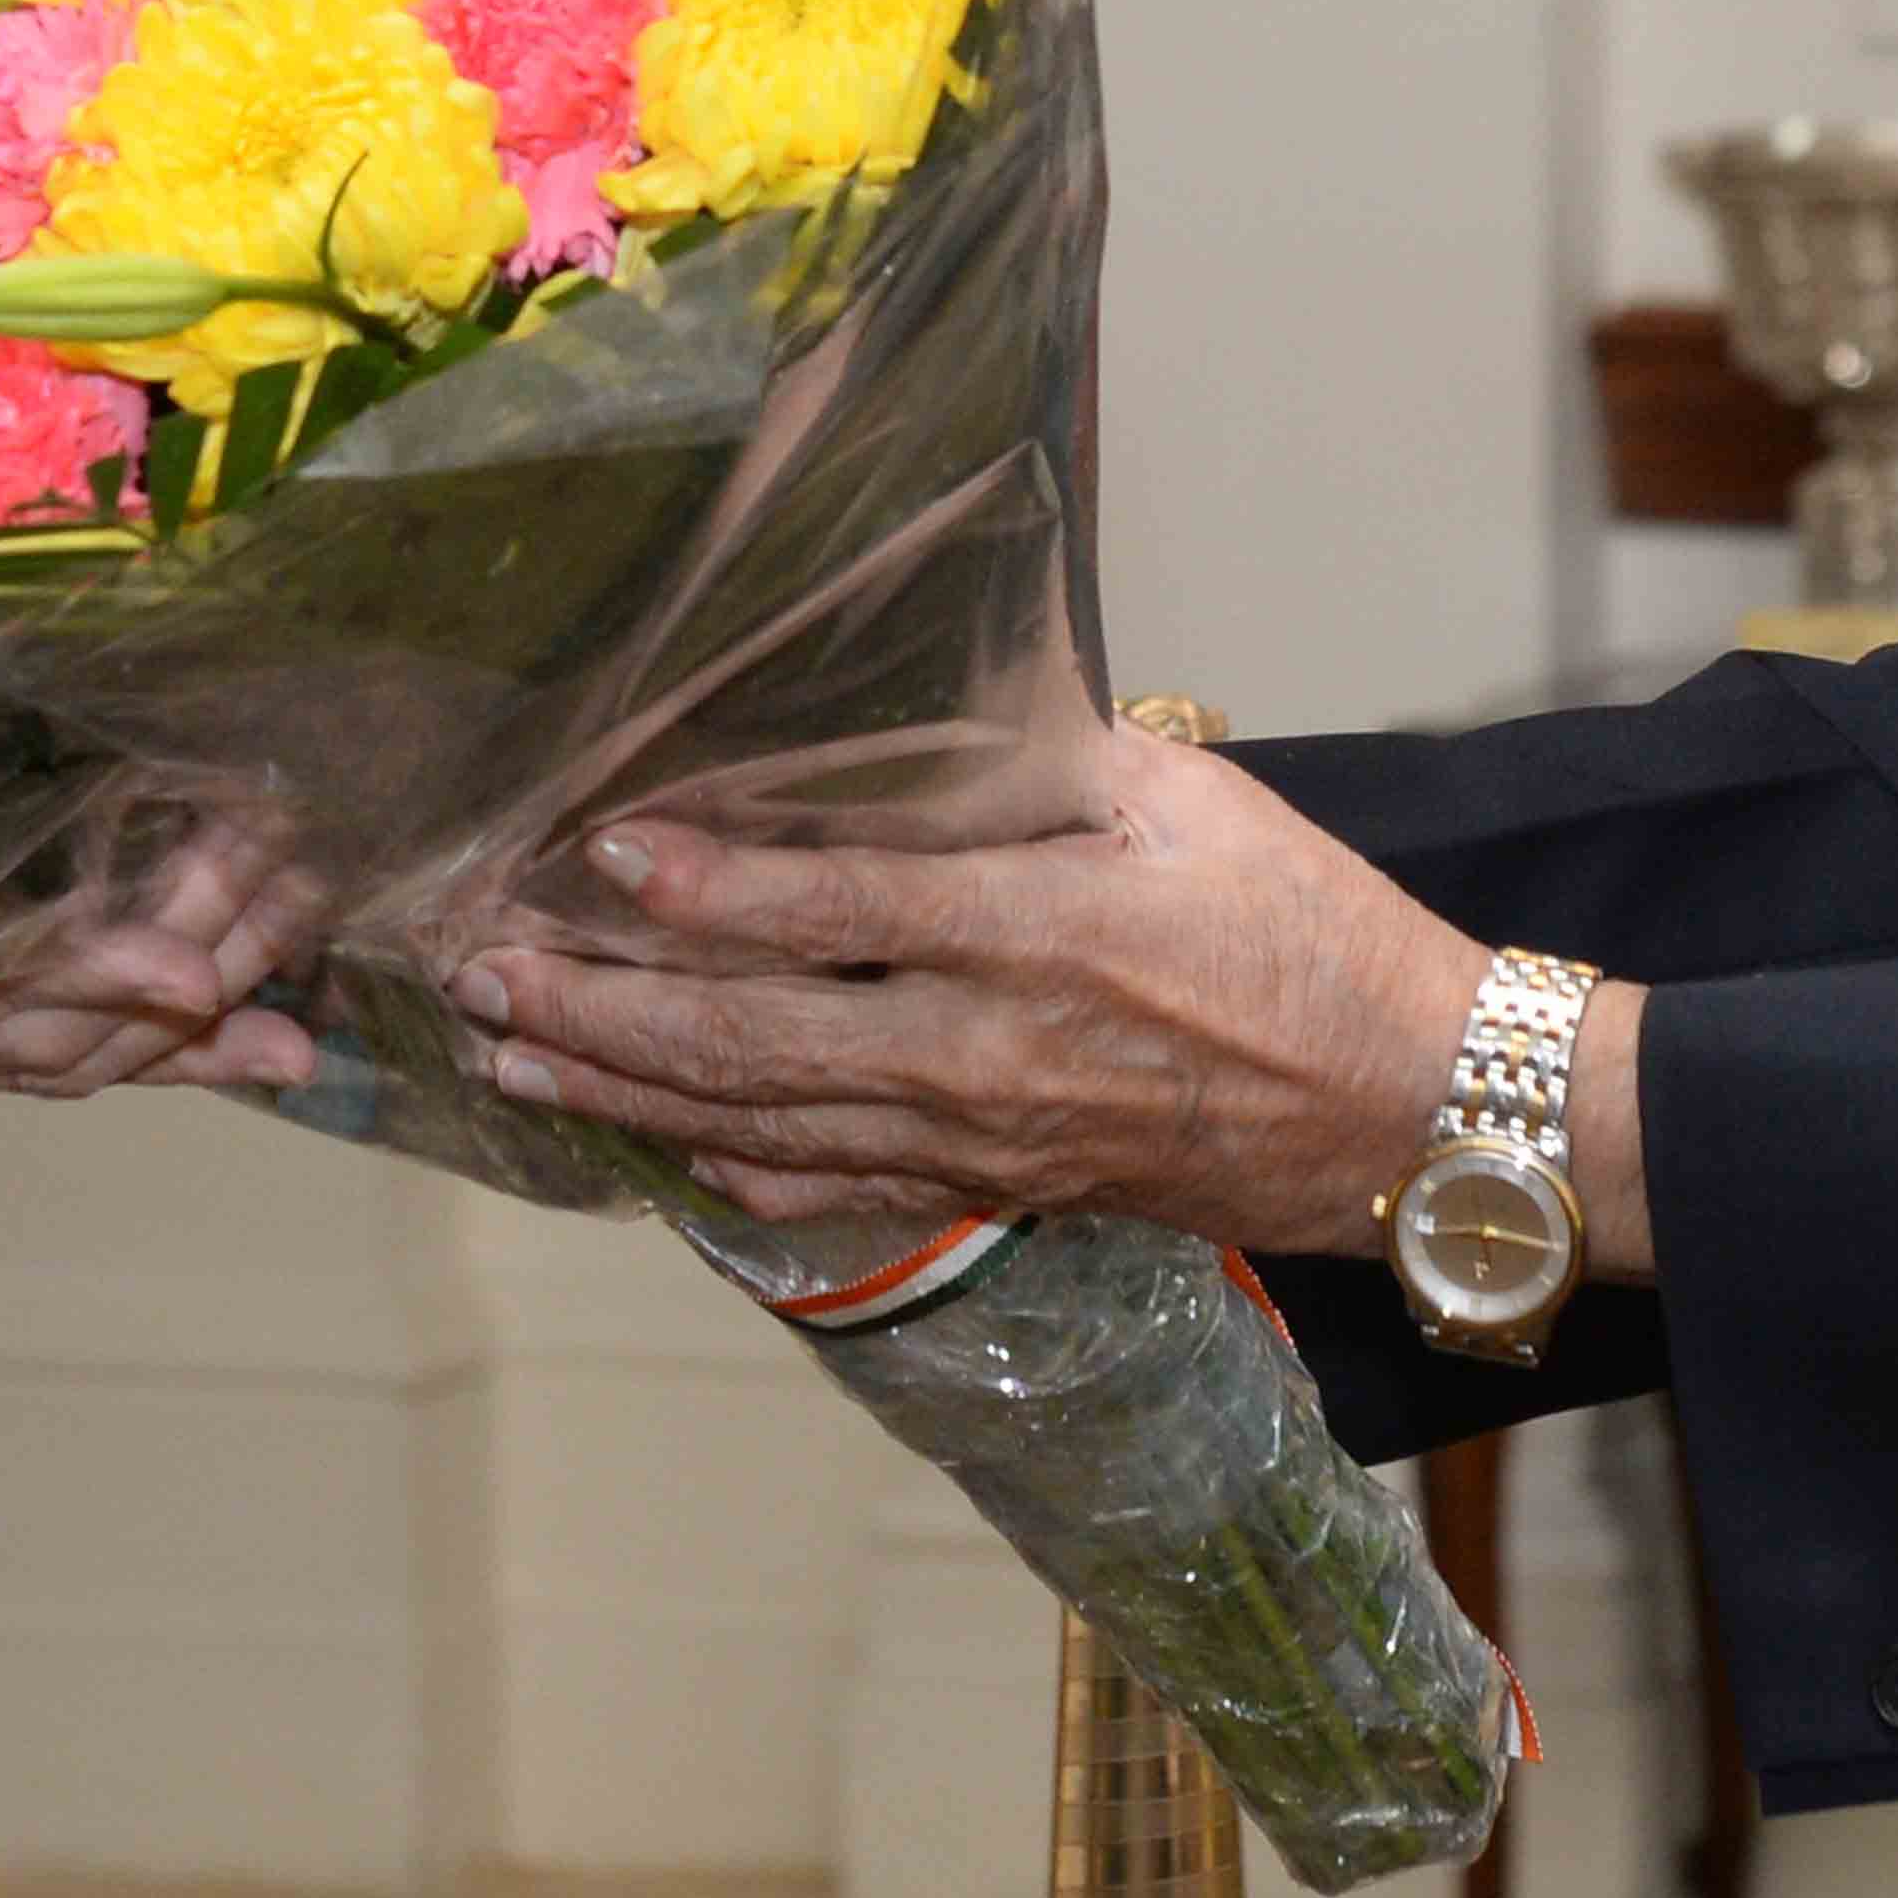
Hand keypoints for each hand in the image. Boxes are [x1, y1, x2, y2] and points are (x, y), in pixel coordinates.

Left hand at [443, 719, 1487, 1252]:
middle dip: (602, 1010)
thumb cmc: (1312, 932)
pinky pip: (842, 1191)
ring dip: (628, 1093)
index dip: (705, 891)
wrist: (1415, 1110)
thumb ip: (1044, 759)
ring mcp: (986, 1143)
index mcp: (1037, 937)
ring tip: (515, 1057)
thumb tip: (922, 703)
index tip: (598, 858)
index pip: (834, 912)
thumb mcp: (1192, 800)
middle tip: (481, 977)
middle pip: (754, 1042)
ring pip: (769, 1125)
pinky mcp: (1004, 1194)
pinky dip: (734, 1174)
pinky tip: (658, 1151)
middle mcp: (988, 1056)